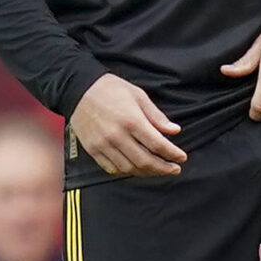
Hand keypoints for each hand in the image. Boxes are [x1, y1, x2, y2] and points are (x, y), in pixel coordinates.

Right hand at [70, 73, 185, 175]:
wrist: (77, 89)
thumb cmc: (111, 89)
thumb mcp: (138, 95)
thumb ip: (156, 116)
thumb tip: (175, 131)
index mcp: (131, 120)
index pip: (157, 144)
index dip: (173, 153)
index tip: (182, 157)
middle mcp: (117, 136)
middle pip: (145, 161)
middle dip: (164, 168)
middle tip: (175, 169)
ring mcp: (103, 145)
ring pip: (130, 168)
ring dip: (147, 172)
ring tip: (157, 169)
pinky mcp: (93, 150)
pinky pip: (112, 168)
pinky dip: (127, 171)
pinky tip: (136, 168)